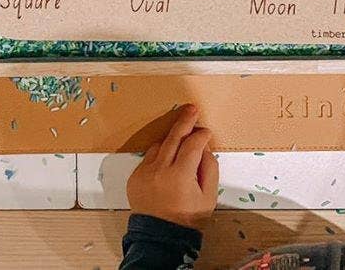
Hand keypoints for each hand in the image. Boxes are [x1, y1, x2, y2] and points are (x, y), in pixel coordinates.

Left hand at [126, 104, 219, 228]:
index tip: (206, 132)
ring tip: (182, 139)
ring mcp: (144, 172)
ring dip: (171, 140)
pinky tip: (168, 160)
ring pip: (159, 145)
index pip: (192, 145)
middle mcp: (159, 170)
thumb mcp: (208, 197)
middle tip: (191, 109)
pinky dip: (160, 155)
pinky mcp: (135, 176)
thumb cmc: (188, 218)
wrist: (161, 236)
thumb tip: (204, 148)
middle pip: (173, 137)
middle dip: (184, 121)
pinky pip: (149, 158)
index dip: (201, 135)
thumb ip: (209, 169)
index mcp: (180, 176)